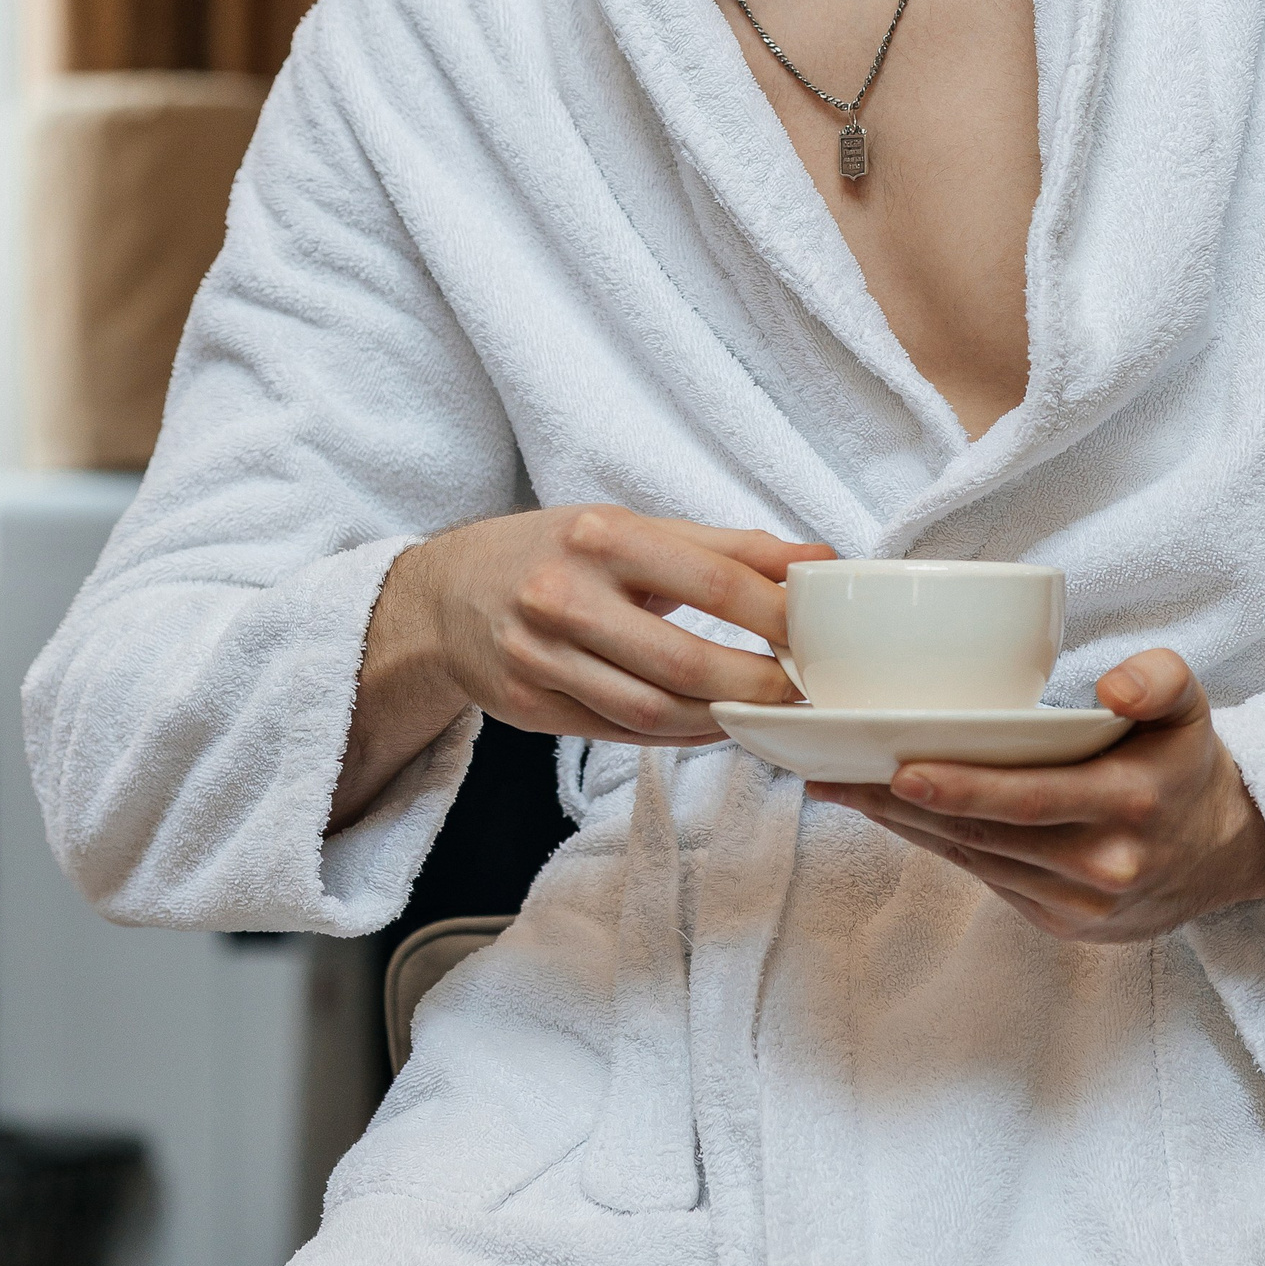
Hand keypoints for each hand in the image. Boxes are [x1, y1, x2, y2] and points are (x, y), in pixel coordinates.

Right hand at [330, 507, 829, 830]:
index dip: (777, 615)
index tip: (816, 634)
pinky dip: (675, 736)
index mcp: (602, 536)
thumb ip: (726, 547)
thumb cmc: (556, 551)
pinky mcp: (528, 707)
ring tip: (760, 713)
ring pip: (652, 710)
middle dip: (756, 683)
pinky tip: (709, 725)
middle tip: (800, 691)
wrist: (447, 593)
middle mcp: (565, 595)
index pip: (714, 582)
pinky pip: (619, 733)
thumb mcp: (632, 529)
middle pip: (685, 660)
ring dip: (719, 719)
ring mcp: (541, 657)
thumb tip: (817, 561)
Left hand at [804, 648, 1264, 941]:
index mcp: (1130, 805)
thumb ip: (1160, 679)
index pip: (1030, 798)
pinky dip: (940, 849)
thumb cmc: (1188, 763)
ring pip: (977, 861)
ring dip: (906, 829)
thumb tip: (1113, 687)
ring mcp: (1082, 906)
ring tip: (845, 791)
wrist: (1228, 851)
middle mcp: (1104, 866)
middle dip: (902, 806)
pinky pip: (989, 881)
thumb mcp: (1193, 707)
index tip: (897, 767)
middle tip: (834, 775)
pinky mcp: (1064, 925)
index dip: (960, 788)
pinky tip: (898, 818)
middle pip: (985, 835)